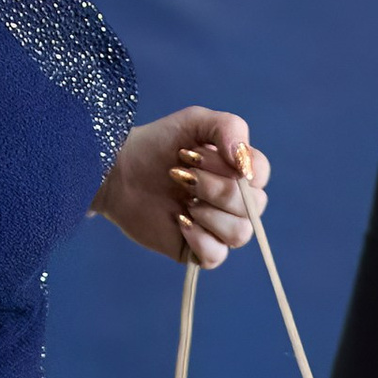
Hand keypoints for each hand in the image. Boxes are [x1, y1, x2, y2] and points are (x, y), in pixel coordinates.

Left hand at [94, 107, 268, 265]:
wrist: (117, 171)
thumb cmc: (157, 144)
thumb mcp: (195, 121)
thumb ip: (230, 128)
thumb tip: (246, 167)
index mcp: (238, 172)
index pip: (260, 174)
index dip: (235, 168)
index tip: (194, 154)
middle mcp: (234, 202)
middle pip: (253, 206)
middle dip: (214, 188)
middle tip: (179, 174)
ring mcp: (218, 228)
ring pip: (240, 233)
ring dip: (209, 213)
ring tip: (182, 200)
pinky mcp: (198, 250)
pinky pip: (216, 256)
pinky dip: (198, 238)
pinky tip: (178, 221)